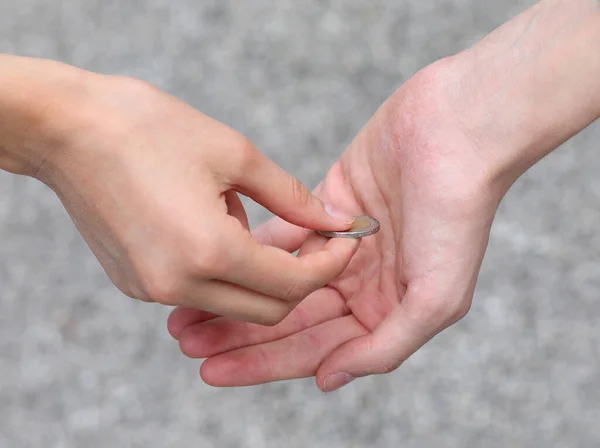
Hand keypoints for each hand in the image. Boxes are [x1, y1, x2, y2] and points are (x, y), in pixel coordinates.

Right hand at [25, 61, 358, 324]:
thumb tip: (333, 220)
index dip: (329, 265)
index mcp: (209, 252)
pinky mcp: (135, 286)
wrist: (67, 130)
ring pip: (234, 305)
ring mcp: (152, 291)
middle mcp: (179, 284)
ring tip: (256, 224)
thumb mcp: (234, 154)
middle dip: (301, 280)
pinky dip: (224, 274)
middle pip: (268, 310)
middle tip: (313, 241)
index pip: (293, 284)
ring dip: (261, 277)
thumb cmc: (149, 128)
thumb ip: (291, 197)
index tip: (345, 240)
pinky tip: (217, 229)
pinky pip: (199, 293)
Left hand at [167, 58, 504, 389]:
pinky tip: (216, 260)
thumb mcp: (437, 296)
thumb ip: (384, 346)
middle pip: (288, 317)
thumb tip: (327, 379)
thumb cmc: (457, 213)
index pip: (314, 347)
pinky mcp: (329, 205)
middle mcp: (361, 283)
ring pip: (277, 278)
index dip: (263, 362)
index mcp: (384, 310)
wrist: (457, 129)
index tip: (213, 371)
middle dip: (238, 333)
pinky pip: (281, 235)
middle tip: (187, 343)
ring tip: (189, 309)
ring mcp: (343, 245)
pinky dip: (250, 249)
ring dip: (235, 291)